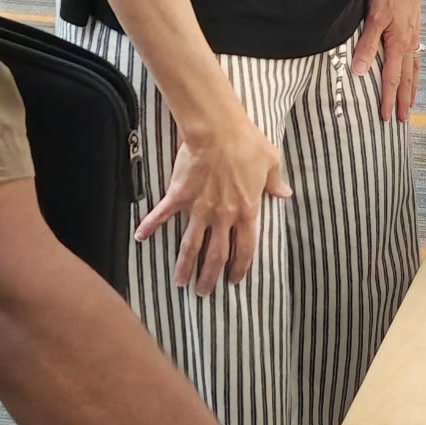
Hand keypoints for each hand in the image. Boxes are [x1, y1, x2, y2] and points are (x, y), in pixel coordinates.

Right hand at [137, 98, 291, 294]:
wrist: (217, 131)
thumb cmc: (247, 144)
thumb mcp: (271, 163)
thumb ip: (276, 183)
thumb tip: (286, 194)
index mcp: (247, 210)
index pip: (245, 247)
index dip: (240, 266)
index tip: (234, 280)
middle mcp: (223, 216)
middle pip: (216, 254)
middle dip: (210, 276)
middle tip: (203, 292)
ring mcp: (199, 208)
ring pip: (191, 245)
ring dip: (185, 265)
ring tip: (179, 282)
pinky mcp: (179, 196)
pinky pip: (162, 214)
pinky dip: (150, 226)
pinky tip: (139, 238)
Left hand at [352, 0, 425, 122]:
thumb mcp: (373, 17)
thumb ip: (367, 45)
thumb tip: (360, 71)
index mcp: (399, 44)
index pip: (392, 80)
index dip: (388, 100)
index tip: (385, 117)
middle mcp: (409, 43)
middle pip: (407, 79)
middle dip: (404, 100)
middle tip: (403, 120)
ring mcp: (413, 35)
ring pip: (414, 68)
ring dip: (412, 87)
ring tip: (412, 102)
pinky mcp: (413, 27)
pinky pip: (415, 56)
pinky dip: (415, 69)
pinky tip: (412, 70)